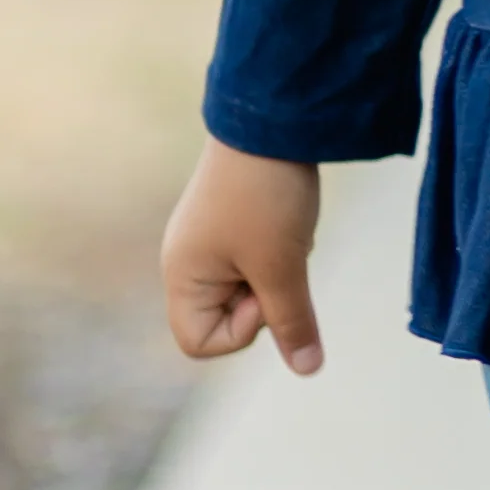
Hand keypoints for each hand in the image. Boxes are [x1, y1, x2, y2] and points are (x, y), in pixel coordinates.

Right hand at [161, 142, 324, 374]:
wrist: (269, 119)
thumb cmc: (266, 196)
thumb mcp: (282, 266)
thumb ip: (292, 322)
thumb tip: (308, 370)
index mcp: (181, 275)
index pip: (199, 344)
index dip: (240, 331)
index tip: (263, 291)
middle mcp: (185, 261)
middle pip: (224, 318)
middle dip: (261, 299)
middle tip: (277, 259)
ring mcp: (206, 240)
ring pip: (246, 288)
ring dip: (273, 273)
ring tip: (282, 234)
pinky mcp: (229, 222)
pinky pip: (255, 260)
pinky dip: (277, 251)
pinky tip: (285, 220)